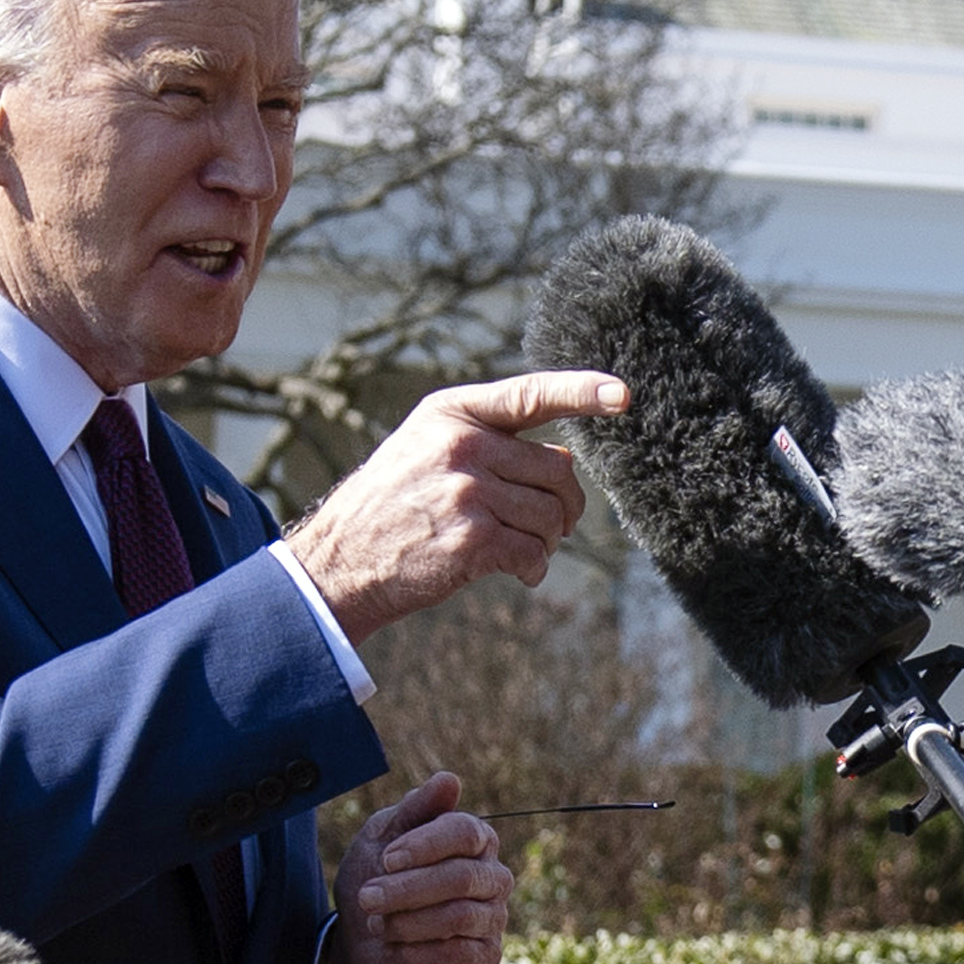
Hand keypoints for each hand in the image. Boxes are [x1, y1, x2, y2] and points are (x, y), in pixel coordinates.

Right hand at [287, 370, 627, 645]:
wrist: (339, 560)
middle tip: (557, 524)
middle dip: (566, 503)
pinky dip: (535, 568)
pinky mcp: (471, 539)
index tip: (623, 394)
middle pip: (557, 468)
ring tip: (524, 549)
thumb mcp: (425, 448)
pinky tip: (519, 572)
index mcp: (451, 413)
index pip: (529, 394)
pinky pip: (534, 553)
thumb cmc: (391, 504)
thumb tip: (563, 462)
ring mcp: (467, 491)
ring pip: (551, 515)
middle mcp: (461, 445)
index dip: (581, 391)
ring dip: (548, 540)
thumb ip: (486, 440)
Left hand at [321, 772, 510, 963]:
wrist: (363, 943)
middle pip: (462, 877)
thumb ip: (414, 809)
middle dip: (407, 889)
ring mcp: (493, 917)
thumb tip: (450, 780)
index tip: (386, 859)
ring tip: (377, 925)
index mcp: (473, 837)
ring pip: (460, 916)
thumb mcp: (382, 837)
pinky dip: (423, 952)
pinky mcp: (486, 956)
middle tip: (367, 898)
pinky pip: (463, 954)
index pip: (465, 832)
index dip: (425, 845)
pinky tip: (400, 950)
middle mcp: (491, 875)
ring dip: (408, 922)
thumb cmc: (378, 879)